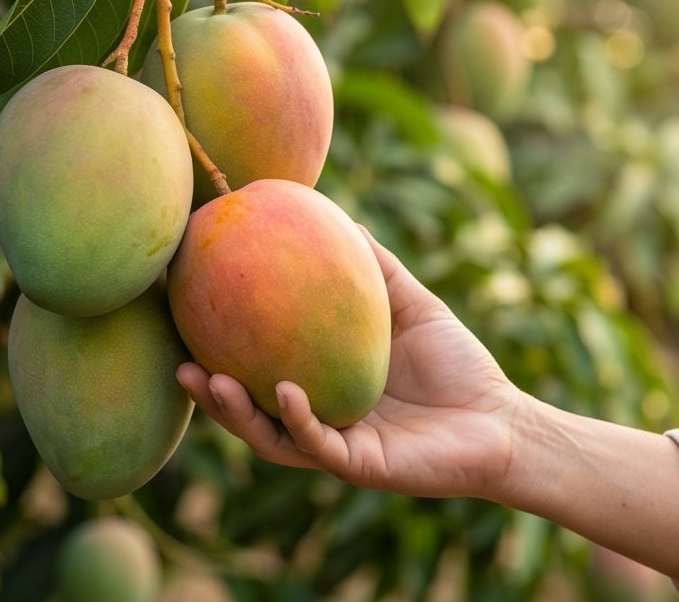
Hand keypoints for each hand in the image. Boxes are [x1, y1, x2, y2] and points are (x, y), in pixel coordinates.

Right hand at [176, 227, 527, 498]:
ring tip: (210, 381)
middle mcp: (319, 421)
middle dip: (210, 394)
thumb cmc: (457, 364)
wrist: (501, 419)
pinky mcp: (362, 467)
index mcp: (321, 388)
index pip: (259, 373)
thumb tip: (334, 210)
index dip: (220, 354)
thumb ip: (373, 266)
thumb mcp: (409, 304)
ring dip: (237, 414)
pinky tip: (286, 392)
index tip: (188, 319)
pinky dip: (299, 420)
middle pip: (249, 412)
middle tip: (177, 363)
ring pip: (271, 437)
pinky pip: (320, 445)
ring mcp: (337, 447)